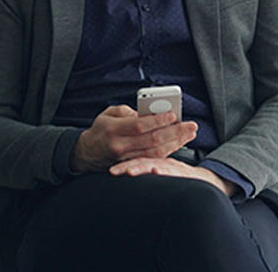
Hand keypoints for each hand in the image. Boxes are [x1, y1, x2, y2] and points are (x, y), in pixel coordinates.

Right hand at [71, 105, 197, 172]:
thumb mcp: (109, 113)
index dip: (158, 120)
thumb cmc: (101, 130)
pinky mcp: (131, 166)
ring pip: (155, 153)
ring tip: (189, 134)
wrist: (87, 153)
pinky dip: (168, 151)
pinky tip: (179, 144)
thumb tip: (148, 113)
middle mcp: (120, 145)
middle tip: (190, 126)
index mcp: (113, 129)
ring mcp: (126, 159)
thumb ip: (128, 111)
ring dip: (176, 143)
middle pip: (152, 140)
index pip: (140, 125)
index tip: (173, 115)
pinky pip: (153, 159)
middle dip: (174, 132)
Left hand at [109, 157, 234, 196]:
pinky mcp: (182, 173)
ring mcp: (172, 169)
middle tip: (113, 171)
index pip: (138, 160)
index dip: (124, 163)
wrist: (205, 183)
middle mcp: (162, 164)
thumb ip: (150, 169)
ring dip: (141, 168)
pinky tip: (155, 171)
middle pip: (143, 161)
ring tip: (129, 172)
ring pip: (155, 165)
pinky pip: (172, 171)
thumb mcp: (163, 171)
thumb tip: (128, 173)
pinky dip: (163, 171)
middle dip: (127, 167)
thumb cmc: (180, 178)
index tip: (110, 171)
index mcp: (156, 163)